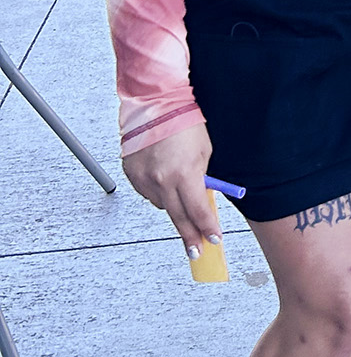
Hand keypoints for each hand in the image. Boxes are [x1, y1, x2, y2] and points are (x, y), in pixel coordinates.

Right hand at [122, 122, 220, 258]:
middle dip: (189, 236)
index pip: (198, 211)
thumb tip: (202, 202)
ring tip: (180, 194)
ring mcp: (143, 179)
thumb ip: (202, 180)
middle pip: (177, 218)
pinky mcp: (131, 174)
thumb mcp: (204, 153)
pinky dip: (157, 191)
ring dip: (173, 206)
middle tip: (197, 251)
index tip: (214, 239)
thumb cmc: (185, 124)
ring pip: (161, 205)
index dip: (207, 228)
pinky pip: (147, 192)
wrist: (155, 104)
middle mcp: (160, 181)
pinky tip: (164, 180)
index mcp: (183, 175)